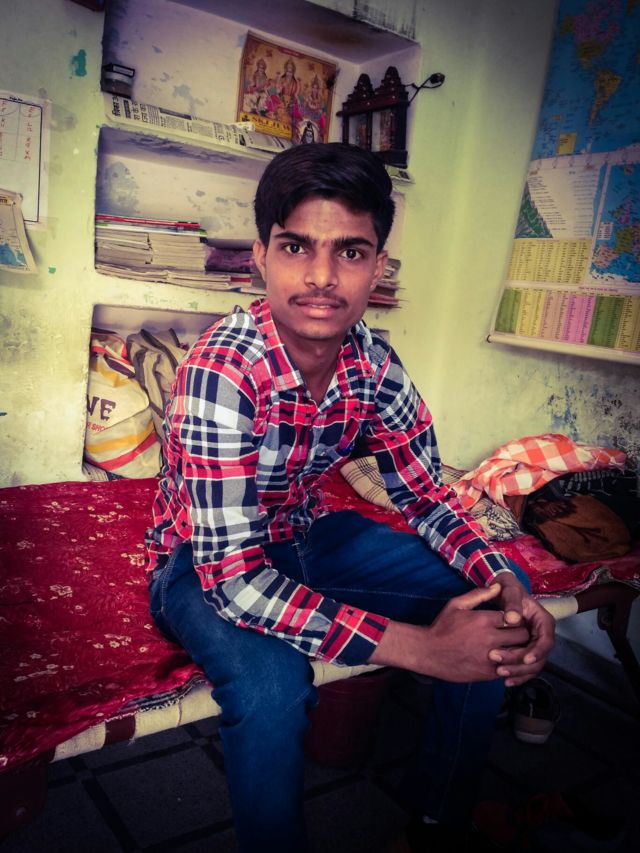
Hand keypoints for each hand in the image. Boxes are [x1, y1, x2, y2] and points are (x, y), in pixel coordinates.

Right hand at [369, 584, 530, 682]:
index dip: (516, 619)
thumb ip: (479, 595)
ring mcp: (490, 657)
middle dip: (521, 634)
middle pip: (522, 636)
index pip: (515, 617)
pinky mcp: (487, 673)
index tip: (511, 620)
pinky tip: (503, 660)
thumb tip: (498, 587)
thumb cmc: (442, 627)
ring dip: (518, 651)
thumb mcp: (457, 605)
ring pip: (519, 654)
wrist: (428, 652)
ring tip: (512, 648)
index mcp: (484, 620)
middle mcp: (489, 638)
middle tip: (514, 634)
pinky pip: (509, 669)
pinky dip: (509, 664)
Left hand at [488, 572, 555, 686]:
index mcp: (543, 621)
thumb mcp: (510, 591)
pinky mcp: (526, 651)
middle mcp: (542, 635)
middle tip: (501, 667)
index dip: (538, 651)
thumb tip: (513, 619)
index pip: (546, 640)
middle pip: (539, 656)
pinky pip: (525, 667)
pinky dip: (517, 675)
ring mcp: (535, 645)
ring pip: (532, 665)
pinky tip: (505, 681)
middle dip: (521, 664)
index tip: (526, 658)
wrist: (502, 592)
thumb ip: (512, 603)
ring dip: (518, 672)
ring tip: (500, 673)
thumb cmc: (508, 590)